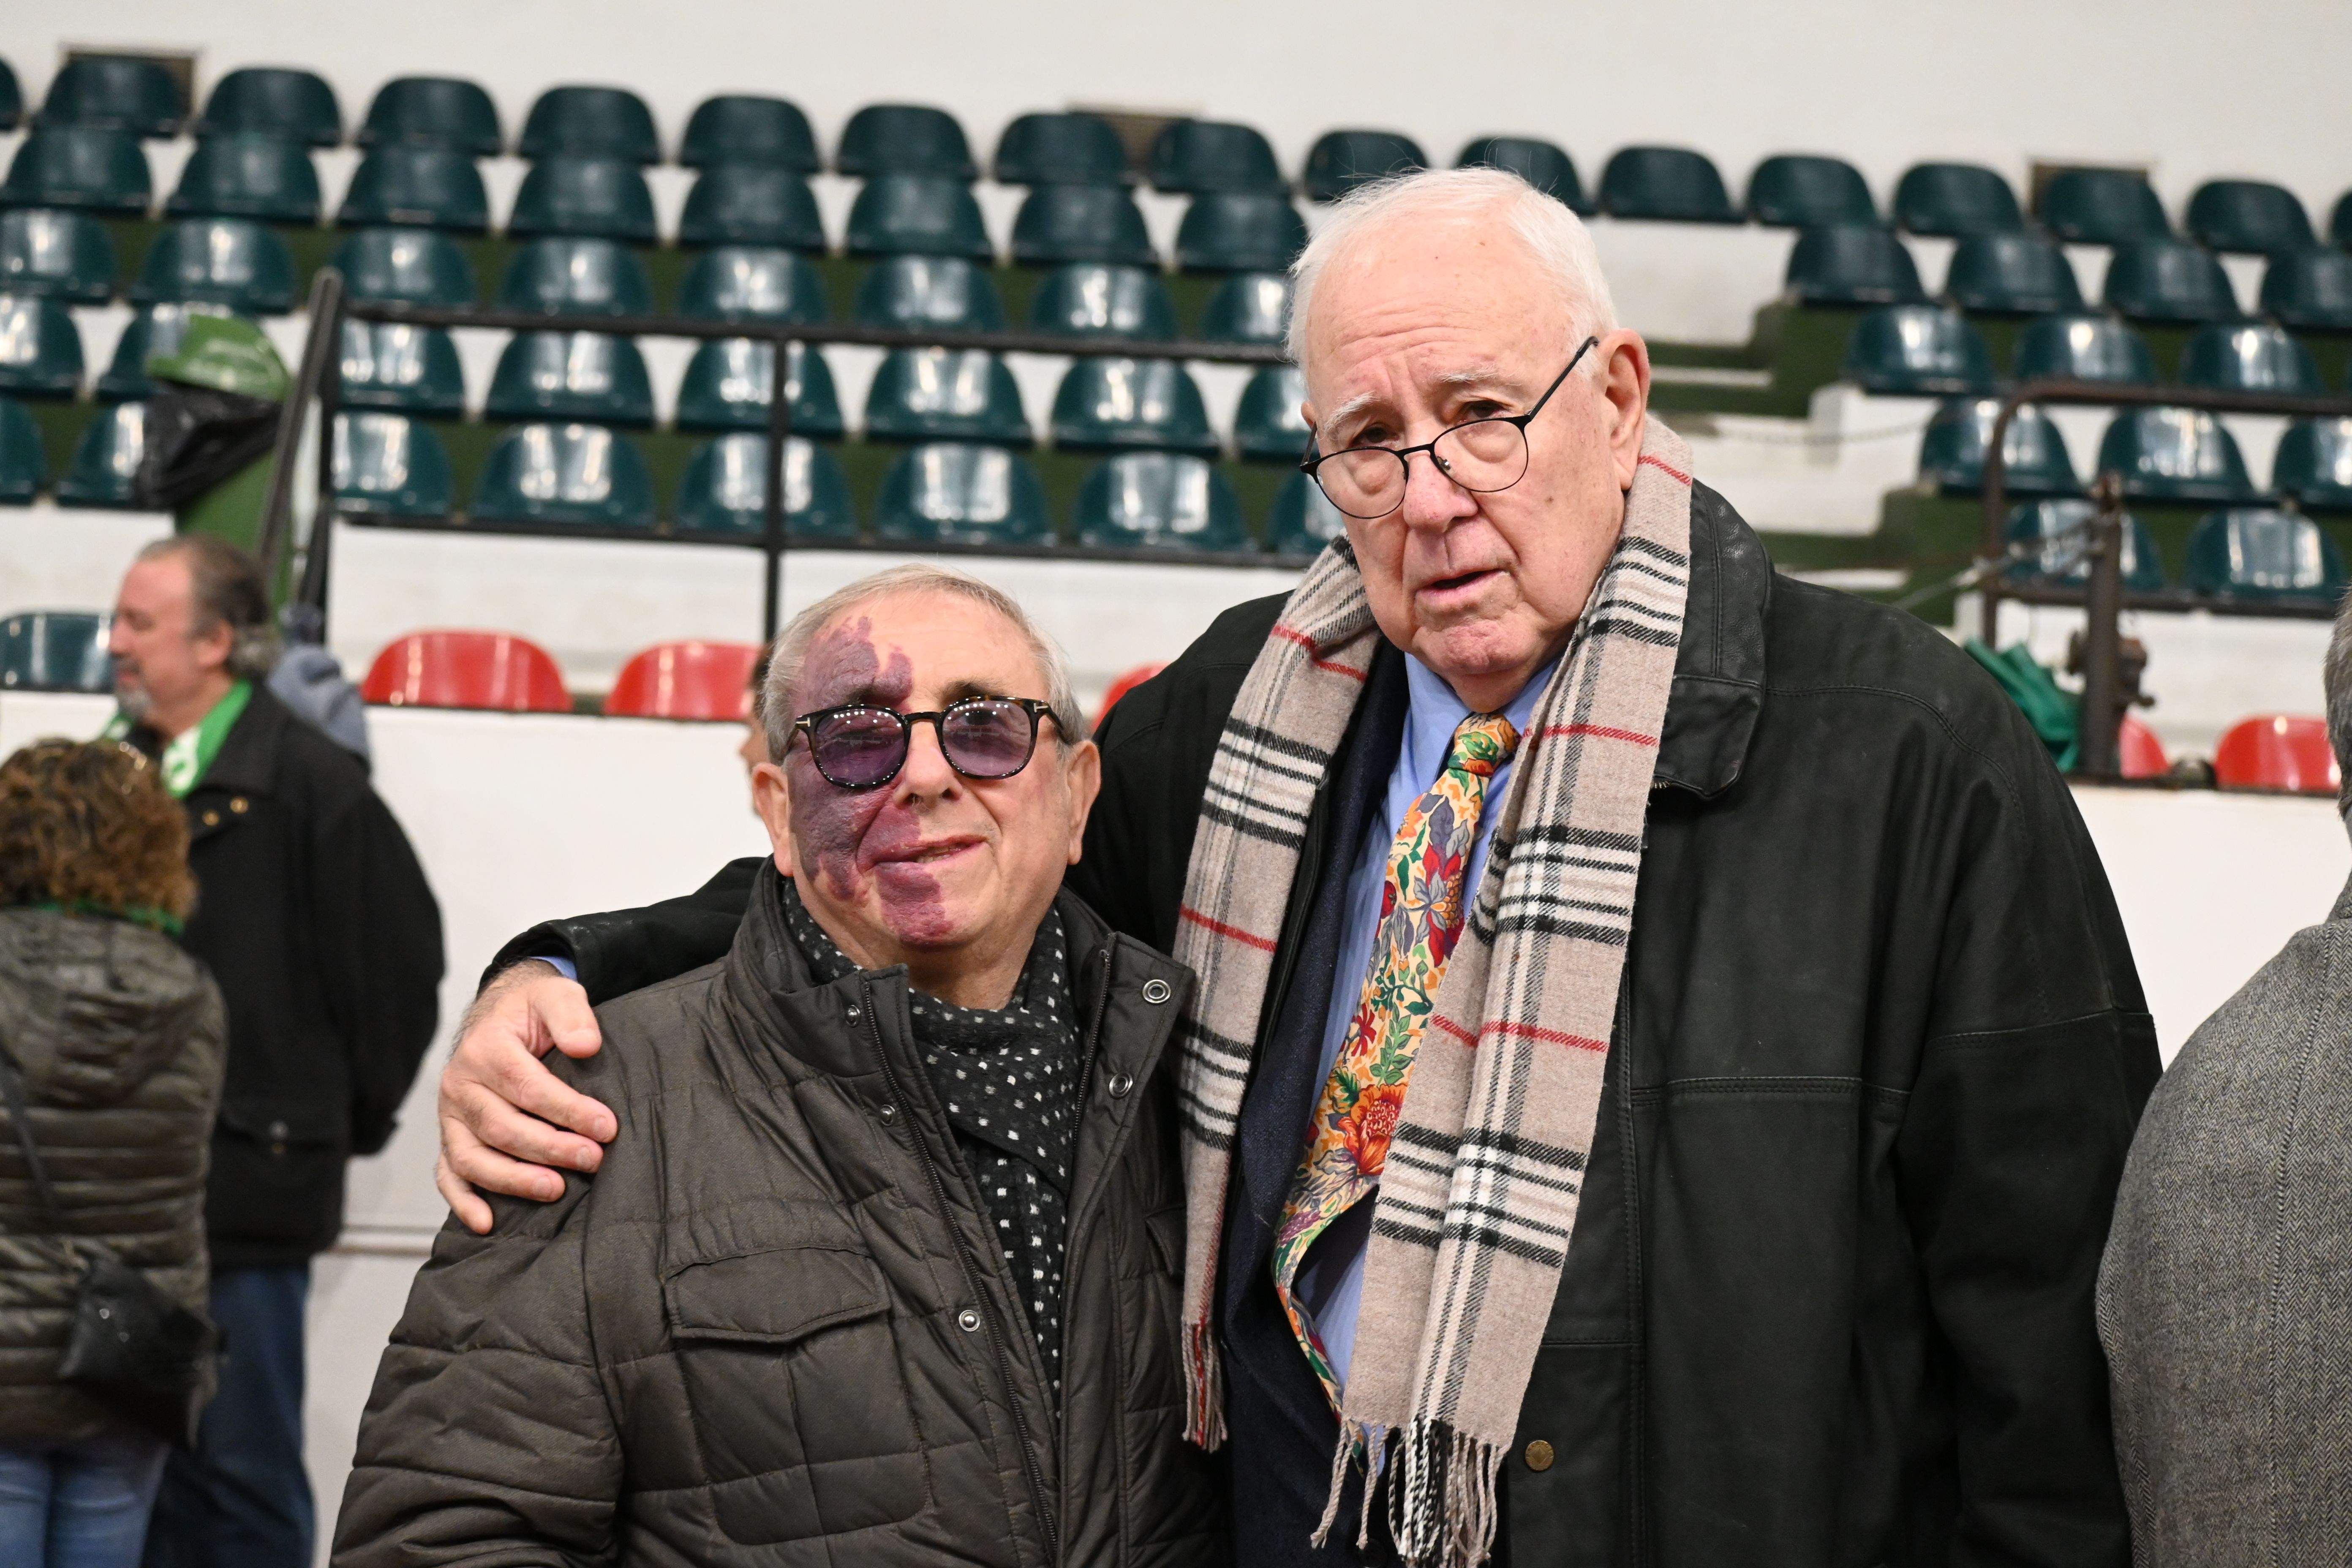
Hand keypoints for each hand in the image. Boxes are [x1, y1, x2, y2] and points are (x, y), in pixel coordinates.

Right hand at [434, 960, 615, 1233]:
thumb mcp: (556, 995)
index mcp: (486, 1048)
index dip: (568, 1111)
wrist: (500, 1013)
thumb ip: (571, 1015)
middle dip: (551, 1148)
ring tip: (556, 1190)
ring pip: (475, 1157)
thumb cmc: (531, 1010)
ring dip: (515, 1179)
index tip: (606, 1127)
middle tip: (593, 1159)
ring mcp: (451, 1115)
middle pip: (503, 1127)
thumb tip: (585, 1045)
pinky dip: (463, 1200)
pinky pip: (448, 1173)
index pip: (528, 1088)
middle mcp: (461, 1084)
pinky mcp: (451, 1136)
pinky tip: (486, 1222)